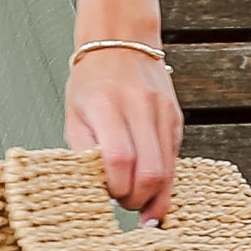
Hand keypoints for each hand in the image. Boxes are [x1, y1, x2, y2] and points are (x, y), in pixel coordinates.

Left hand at [66, 45, 180, 224]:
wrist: (121, 41)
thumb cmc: (92, 81)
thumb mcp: (74, 115)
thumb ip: (84, 151)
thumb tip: (98, 190)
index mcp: (107, 105)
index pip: (119, 160)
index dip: (116, 188)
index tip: (108, 195)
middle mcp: (139, 107)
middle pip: (151, 171)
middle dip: (138, 199)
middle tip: (125, 204)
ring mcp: (162, 112)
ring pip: (169, 170)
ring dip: (156, 197)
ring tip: (142, 208)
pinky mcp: (176, 118)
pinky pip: (175, 159)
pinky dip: (165, 181)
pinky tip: (154, 191)